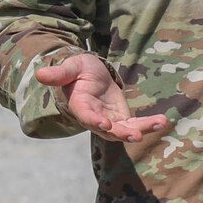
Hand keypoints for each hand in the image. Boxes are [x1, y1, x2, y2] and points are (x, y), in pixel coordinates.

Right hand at [35, 53, 170, 142]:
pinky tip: (162, 121)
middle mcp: (94, 117)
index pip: (86, 116)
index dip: (94, 120)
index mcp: (79, 105)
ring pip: (124, 130)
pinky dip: (148, 124)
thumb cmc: (77, 69)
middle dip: (121, 133)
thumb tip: (40, 74)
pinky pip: (135, 124)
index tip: (105, 124)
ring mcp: (108, 120)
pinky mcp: (121, 119)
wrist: (89, 74)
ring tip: (157, 124)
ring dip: (140, 130)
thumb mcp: (70, 67)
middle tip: (135, 135)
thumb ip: (59, 74)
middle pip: (107, 130)